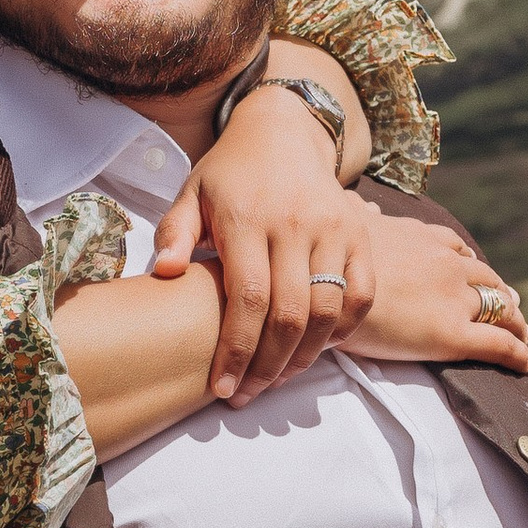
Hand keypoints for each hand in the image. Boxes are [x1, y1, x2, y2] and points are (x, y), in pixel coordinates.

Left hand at [154, 60, 375, 403]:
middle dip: (268, 367)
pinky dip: (343, 331)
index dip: (238, 351)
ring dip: (304, 357)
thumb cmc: (229, 175)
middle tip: (248, 395)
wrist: (283, 132)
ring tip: (277, 379)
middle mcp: (295, 225)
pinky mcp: (359, 235)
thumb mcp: (191, 195)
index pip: (247, 299)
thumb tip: (165, 272)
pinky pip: (361, 295)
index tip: (223, 387)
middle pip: (289, 314)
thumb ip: (175, 233)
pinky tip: (316, 349)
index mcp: (248, 218)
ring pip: (328, 312)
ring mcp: (334, 230)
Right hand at [341, 214, 527, 374]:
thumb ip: (359, 216)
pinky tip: (526, 363)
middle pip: (485, 279)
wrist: (324, 284)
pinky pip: (496, 344)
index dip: (470, 265)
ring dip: (514, 322)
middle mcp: (445, 265)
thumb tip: (358, 204)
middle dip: (500, 293)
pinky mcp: (451, 335)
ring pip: (498, 309)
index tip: (477, 272)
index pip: (456, 250)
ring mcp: (452, 299)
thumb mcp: (346, 222)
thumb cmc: (324, 257)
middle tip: (512, 307)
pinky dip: (516, 353)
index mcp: (421, 238)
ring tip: (521, 334)